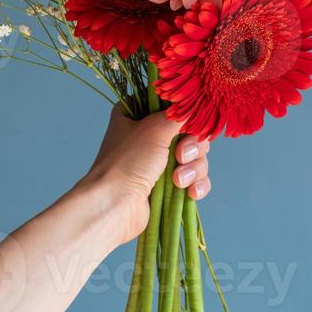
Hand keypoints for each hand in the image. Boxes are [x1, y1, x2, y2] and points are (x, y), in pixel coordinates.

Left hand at [84, 108, 211, 244]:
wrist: (114, 206)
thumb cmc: (128, 162)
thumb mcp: (155, 128)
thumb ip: (180, 114)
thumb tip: (197, 105)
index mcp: (138, 115)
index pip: (172, 107)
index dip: (185, 115)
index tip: (189, 124)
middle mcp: (149, 136)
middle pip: (189, 133)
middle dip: (192, 147)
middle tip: (180, 156)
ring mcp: (158, 162)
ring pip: (195, 157)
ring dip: (193, 168)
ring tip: (178, 180)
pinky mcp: (168, 185)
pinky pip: (194, 179)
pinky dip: (196, 184)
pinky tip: (191, 192)